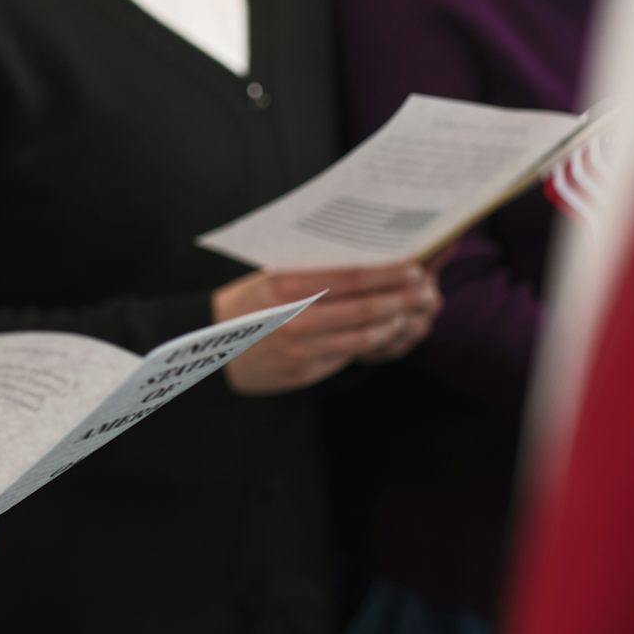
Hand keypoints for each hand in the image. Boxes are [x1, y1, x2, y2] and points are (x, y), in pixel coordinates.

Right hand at [214, 263, 441, 393]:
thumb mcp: (269, 276)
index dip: (386, 273)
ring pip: (363, 336)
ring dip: (393, 324)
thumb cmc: (244, 304)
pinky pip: (348, 357)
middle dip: (402, 299)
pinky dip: (372, 345)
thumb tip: (362, 260)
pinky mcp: (305, 372)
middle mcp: (296, 316)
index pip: (349, 276)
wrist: (206, 348)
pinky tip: (385, 334)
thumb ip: (310, 270)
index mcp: (286, 284)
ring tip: (411, 312)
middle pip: (364, 308)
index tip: (414, 266)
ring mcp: (302, 348)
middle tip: (427, 290)